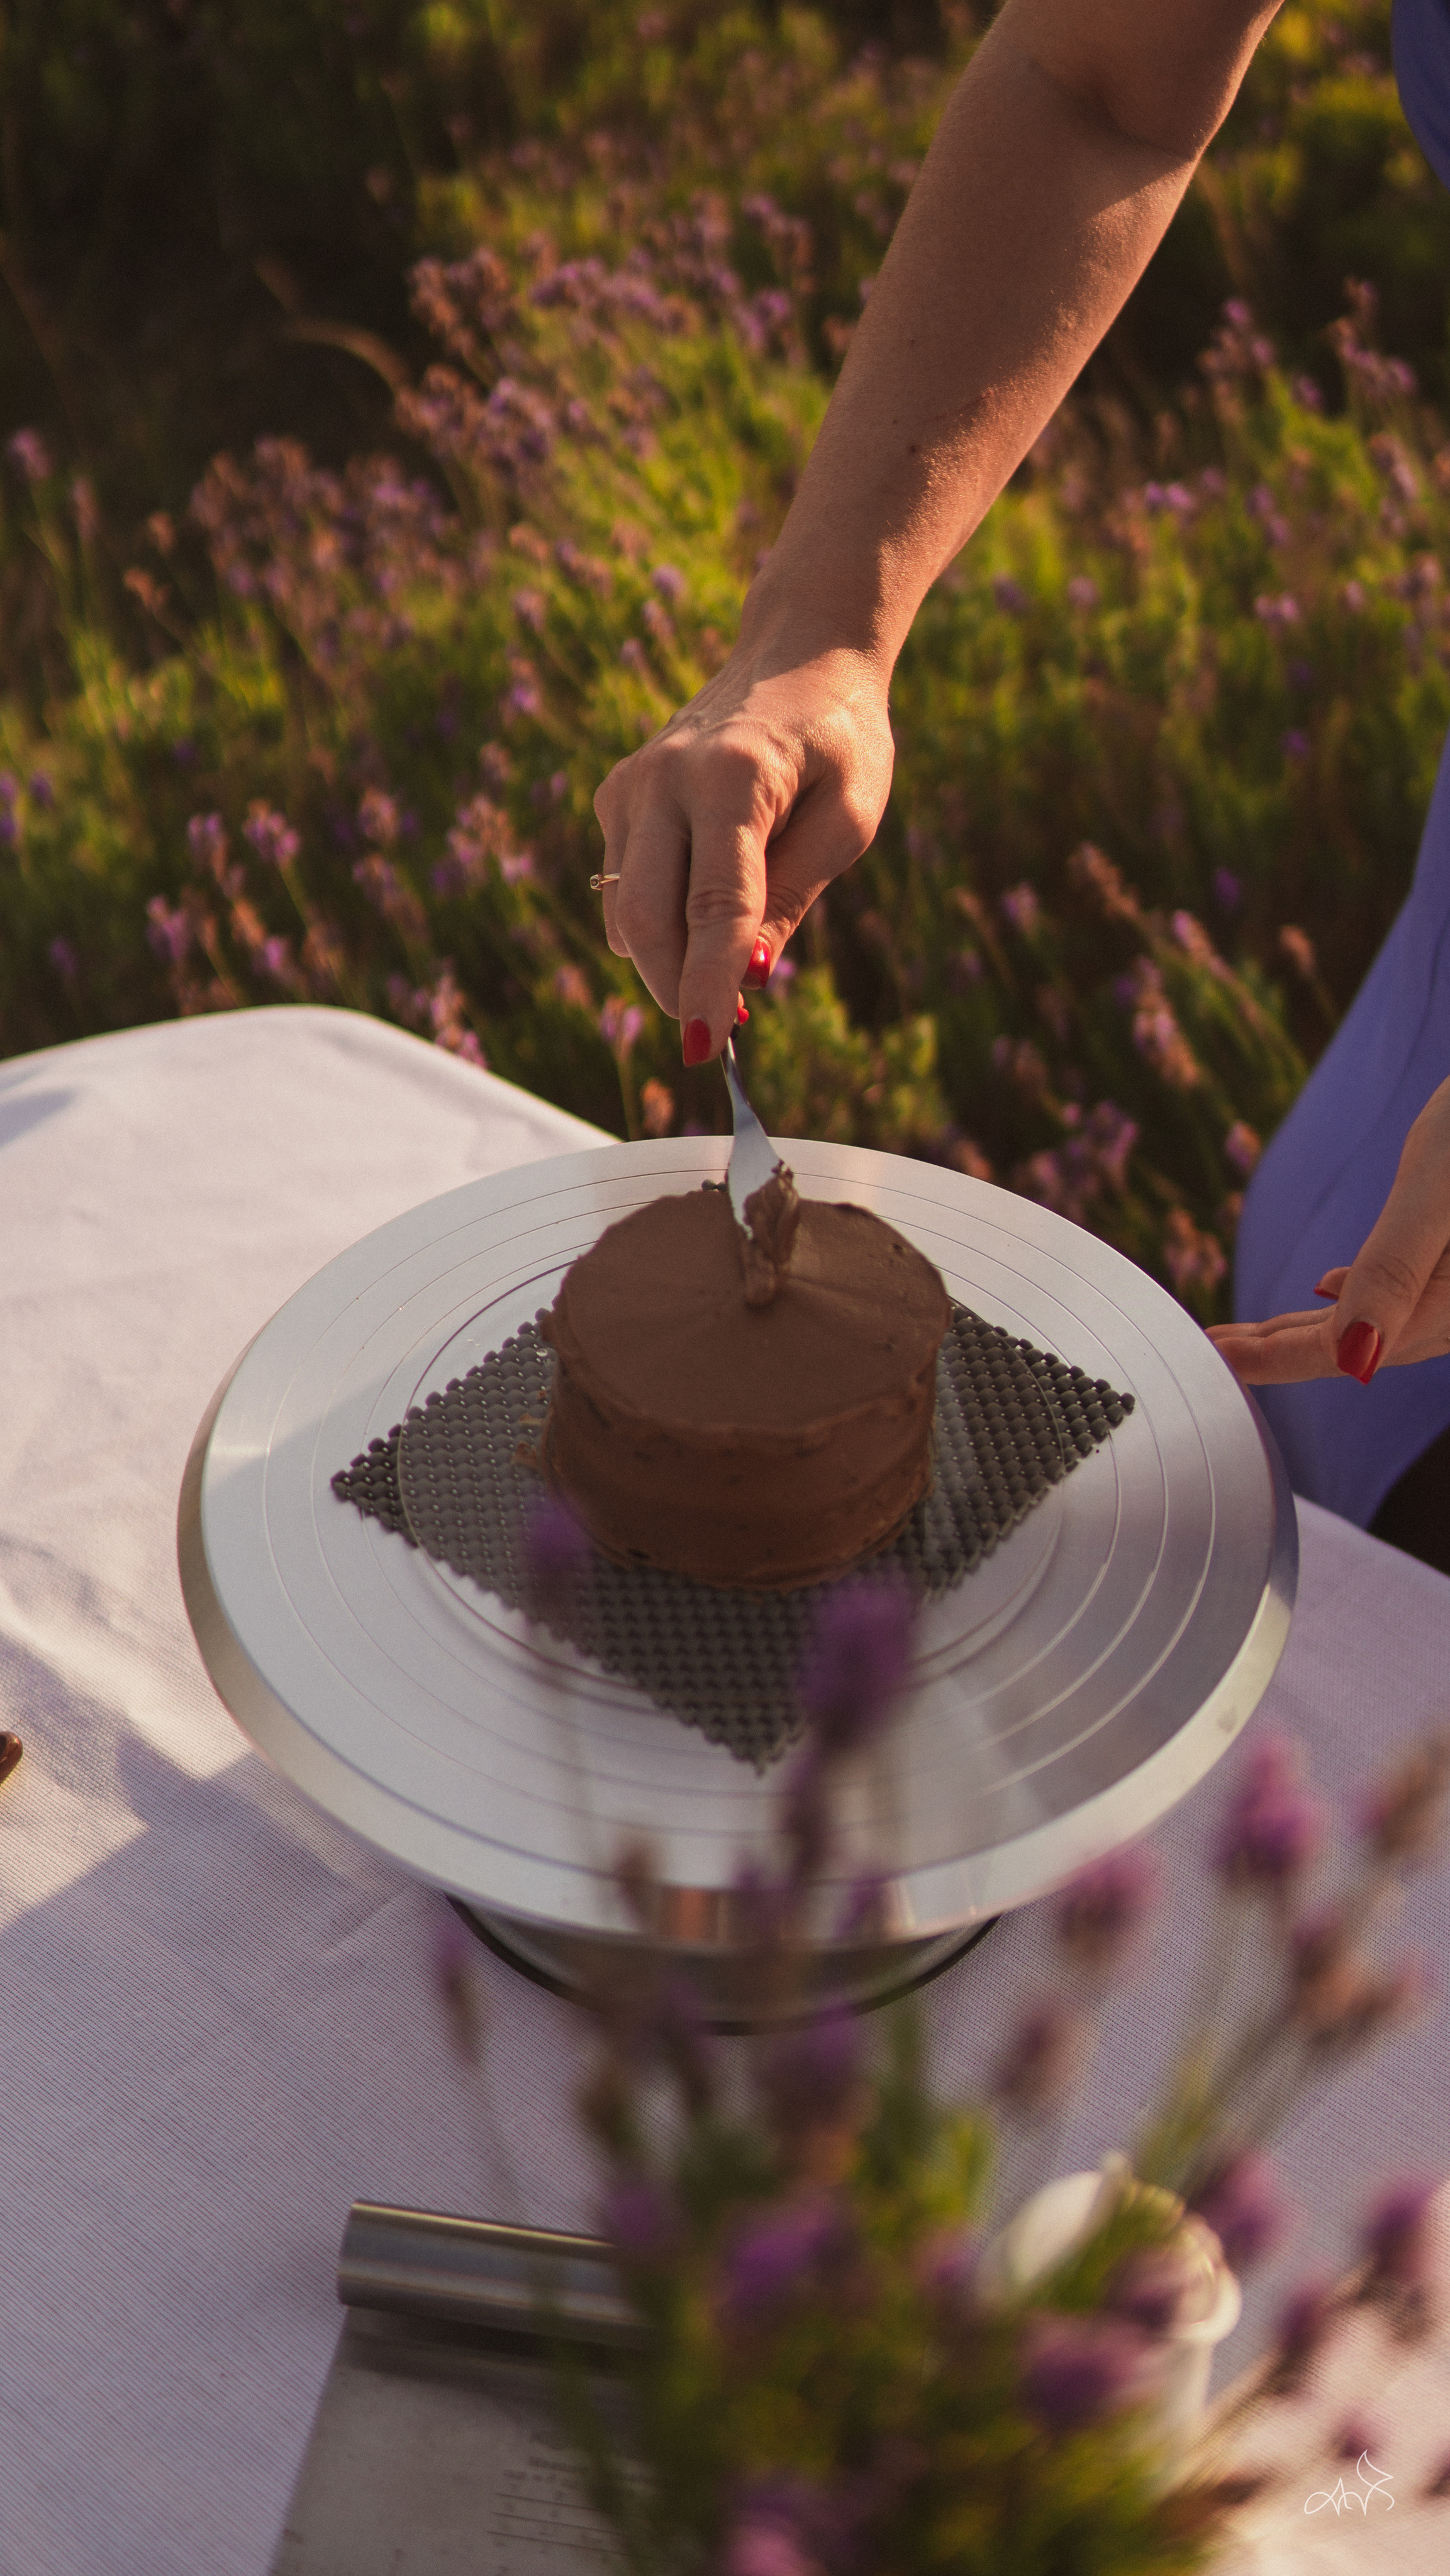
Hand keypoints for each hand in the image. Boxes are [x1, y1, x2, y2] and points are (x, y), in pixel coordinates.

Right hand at [593, 620, 893, 1062]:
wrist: (797, 656)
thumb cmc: (839, 739)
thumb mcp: (849, 819)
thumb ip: (793, 896)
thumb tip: (746, 976)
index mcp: (734, 776)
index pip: (713, 903)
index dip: (708, 982)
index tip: (707, 1050)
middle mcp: (665, 777)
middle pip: (647, 916)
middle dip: (678, 987)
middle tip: (720, 1029)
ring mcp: (630, 786)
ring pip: (625, 912)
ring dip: (670, 959)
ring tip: (727, 955)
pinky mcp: (616, 797)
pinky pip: (624, 888)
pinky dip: (660, 923)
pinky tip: (705, 905)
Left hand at [1208, 1077, 1449, 1385]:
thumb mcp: (1435, 1189)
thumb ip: (1395, 1271)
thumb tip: (1355, 1355)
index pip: (1352, 1352)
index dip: (1279, 1359)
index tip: (1215, 1355)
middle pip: (1365, 1348)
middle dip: (1286, 1351)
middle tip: (1214, 1350)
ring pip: (1383, 1326)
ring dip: (1316, 1330)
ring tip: (1252, 1336)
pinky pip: (1407, 1298)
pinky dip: (1360, 1301)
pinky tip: (1330, 1291)